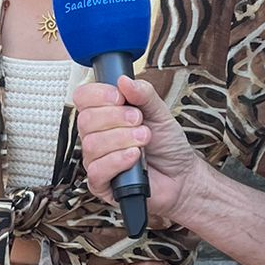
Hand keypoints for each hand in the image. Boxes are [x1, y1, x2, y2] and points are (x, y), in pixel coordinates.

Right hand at [73, 76, 202, 222]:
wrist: (182, 176)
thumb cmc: (167, 145)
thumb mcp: (160, 113)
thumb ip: (144, 94)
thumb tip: (124, 80)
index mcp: (104, 115)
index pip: (83, 98)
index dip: (98, 95)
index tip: (120, 98)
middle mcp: (96, 136)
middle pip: (85, 120)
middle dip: (116, 118)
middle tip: (139, 121)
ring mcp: (96, 160)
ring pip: (92, 145)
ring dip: (122, 139)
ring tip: (144, 139)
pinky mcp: (101, 184)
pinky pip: (97, 170)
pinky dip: (118, 160)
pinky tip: (135, 157)